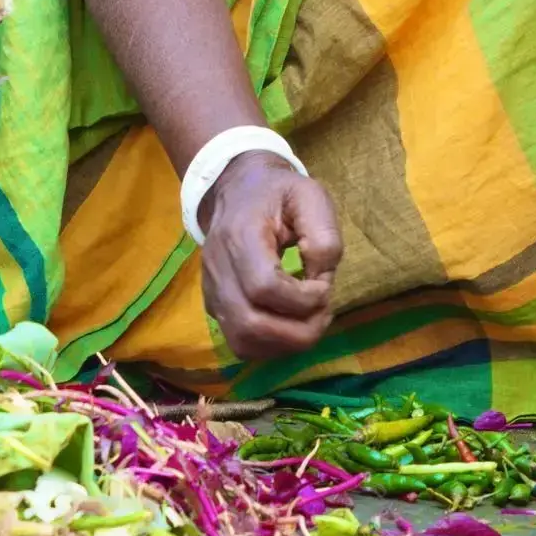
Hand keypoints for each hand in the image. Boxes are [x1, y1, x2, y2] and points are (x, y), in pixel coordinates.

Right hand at [196, 152, 342, 361]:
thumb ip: (324, 237)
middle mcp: (218, 268)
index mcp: (241, 235)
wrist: (236, 189)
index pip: (263, 286)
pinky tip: (291, 327)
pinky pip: (239, 343)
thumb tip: (321, 282)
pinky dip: (270, 346)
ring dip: (284, 345)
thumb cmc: (278, 193)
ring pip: (242, 342)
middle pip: (249, 324)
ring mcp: (211, 290)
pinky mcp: (214, 305)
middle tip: (324, 314)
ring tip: (310, 323)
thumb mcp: (310, 197)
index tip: (324, 285)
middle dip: (297, 332)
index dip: (301, 298)